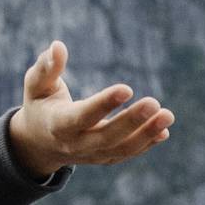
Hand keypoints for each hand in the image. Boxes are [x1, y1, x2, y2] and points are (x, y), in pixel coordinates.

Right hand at [5, 40, 173, 177]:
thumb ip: (46, 67)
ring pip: (121, 149)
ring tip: (168, 115)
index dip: (104, 104)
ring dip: (146, 134)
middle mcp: (75, 144)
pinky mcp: (103, 158)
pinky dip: (146, 143)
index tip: (127, 88)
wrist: (38, 143)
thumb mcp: (36, 85)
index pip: (83, 116)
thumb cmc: (40, 104)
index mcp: (58, 125)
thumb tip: (58, 45)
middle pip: (107, 137)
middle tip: (155, 102)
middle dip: (132, 121)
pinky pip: (126, 153)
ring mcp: (91, 155)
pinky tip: (163, 129)